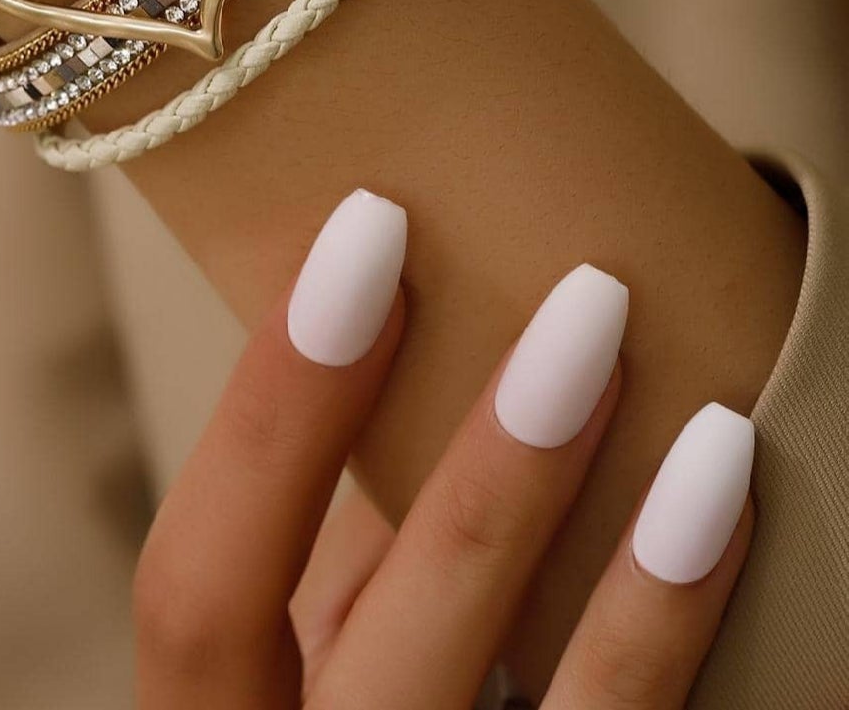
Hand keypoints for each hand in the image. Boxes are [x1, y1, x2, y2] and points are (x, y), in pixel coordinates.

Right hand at [136, 189, 754, 707]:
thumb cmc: (369, 706)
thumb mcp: (321, 653)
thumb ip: (339, 538)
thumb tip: (398, 344)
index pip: (197, 587)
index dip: (267, 416)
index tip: (357, 243)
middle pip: (370, 637)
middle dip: (467, 457)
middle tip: (564, 293)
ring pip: (513, 680)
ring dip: (557, 497)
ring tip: (614, 342)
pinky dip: (663, 603)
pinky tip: (709, 485)